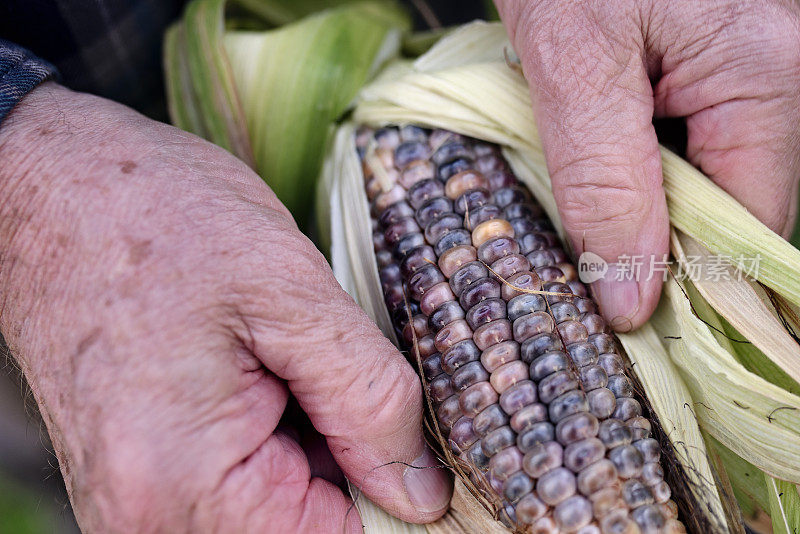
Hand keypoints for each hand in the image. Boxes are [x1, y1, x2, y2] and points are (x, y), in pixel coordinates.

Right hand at [0, 83, 450, 532]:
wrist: (53, 189)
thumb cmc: (157, 219)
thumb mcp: (291, 293)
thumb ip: (370, 402)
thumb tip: (424, 495)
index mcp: (184, 485)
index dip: (397, 494)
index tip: (412, 432)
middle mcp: (146, 519)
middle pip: (305, 527)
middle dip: (349, 459)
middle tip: (328, 364)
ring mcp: (135, 503)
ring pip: (278, 508)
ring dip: (313, 445)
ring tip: (283, 356)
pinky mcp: (140, 477)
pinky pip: (240, 487)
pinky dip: (278, 437)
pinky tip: (263, 369)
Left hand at [496, 0, 799, 329]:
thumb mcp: (574, 66)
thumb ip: (607, 184)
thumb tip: (632, 297)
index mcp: (766, 77)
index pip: (749, 230)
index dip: (687, 284)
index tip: (622, 319)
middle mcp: (780, 76)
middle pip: (734, 208)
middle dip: (658, 243)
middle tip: (588, 269)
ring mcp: (753, 71)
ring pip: (709, 180)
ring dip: (643, 205)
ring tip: (585, 209)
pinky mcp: (717, 67)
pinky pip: (690, 144)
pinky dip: (638, 167)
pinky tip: (598, 163)